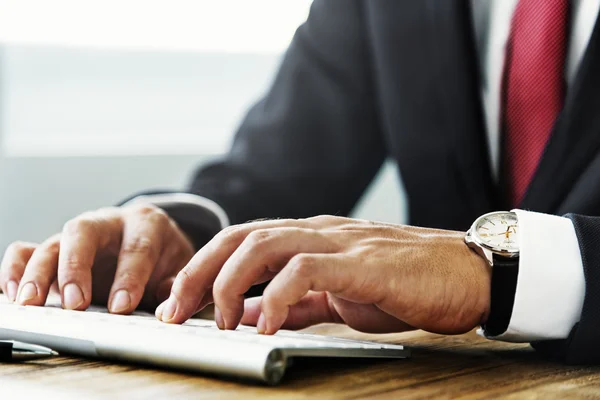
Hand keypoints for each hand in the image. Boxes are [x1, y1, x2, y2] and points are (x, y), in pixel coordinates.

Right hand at [0, 204, 193, 312]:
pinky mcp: (56, 249)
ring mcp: (79, 235)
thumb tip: (167, 308)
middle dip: (77, 268)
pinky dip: (15, 268)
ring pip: (53, 243)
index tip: (121, 307)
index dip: (129, 277)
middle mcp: (108, 223)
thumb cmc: (164, 257)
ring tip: (30, 303)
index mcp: (145, 224)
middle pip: (84, 233)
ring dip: (38, 273)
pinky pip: (28, 249)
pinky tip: (12, 293)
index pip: (136, 247)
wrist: (155, 242)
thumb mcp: (179, 267)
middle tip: (76, 304)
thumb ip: (173, 285)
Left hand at [155, 216, 490, 334]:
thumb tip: (252, 316)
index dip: (202, 267)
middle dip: (198, 272)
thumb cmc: (406, 284)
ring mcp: (340, 241)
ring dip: (228, 282)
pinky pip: (306, 269)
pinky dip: (277, 296)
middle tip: (173, 311)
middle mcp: (318, 230)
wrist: (469, 274)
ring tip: (214, 320)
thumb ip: (296, 303)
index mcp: (311, 237)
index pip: (242, 240)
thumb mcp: (339, 297)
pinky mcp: (362, 261)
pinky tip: (267, 325)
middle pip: (240, 236)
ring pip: (264, 243)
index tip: (177, 302)